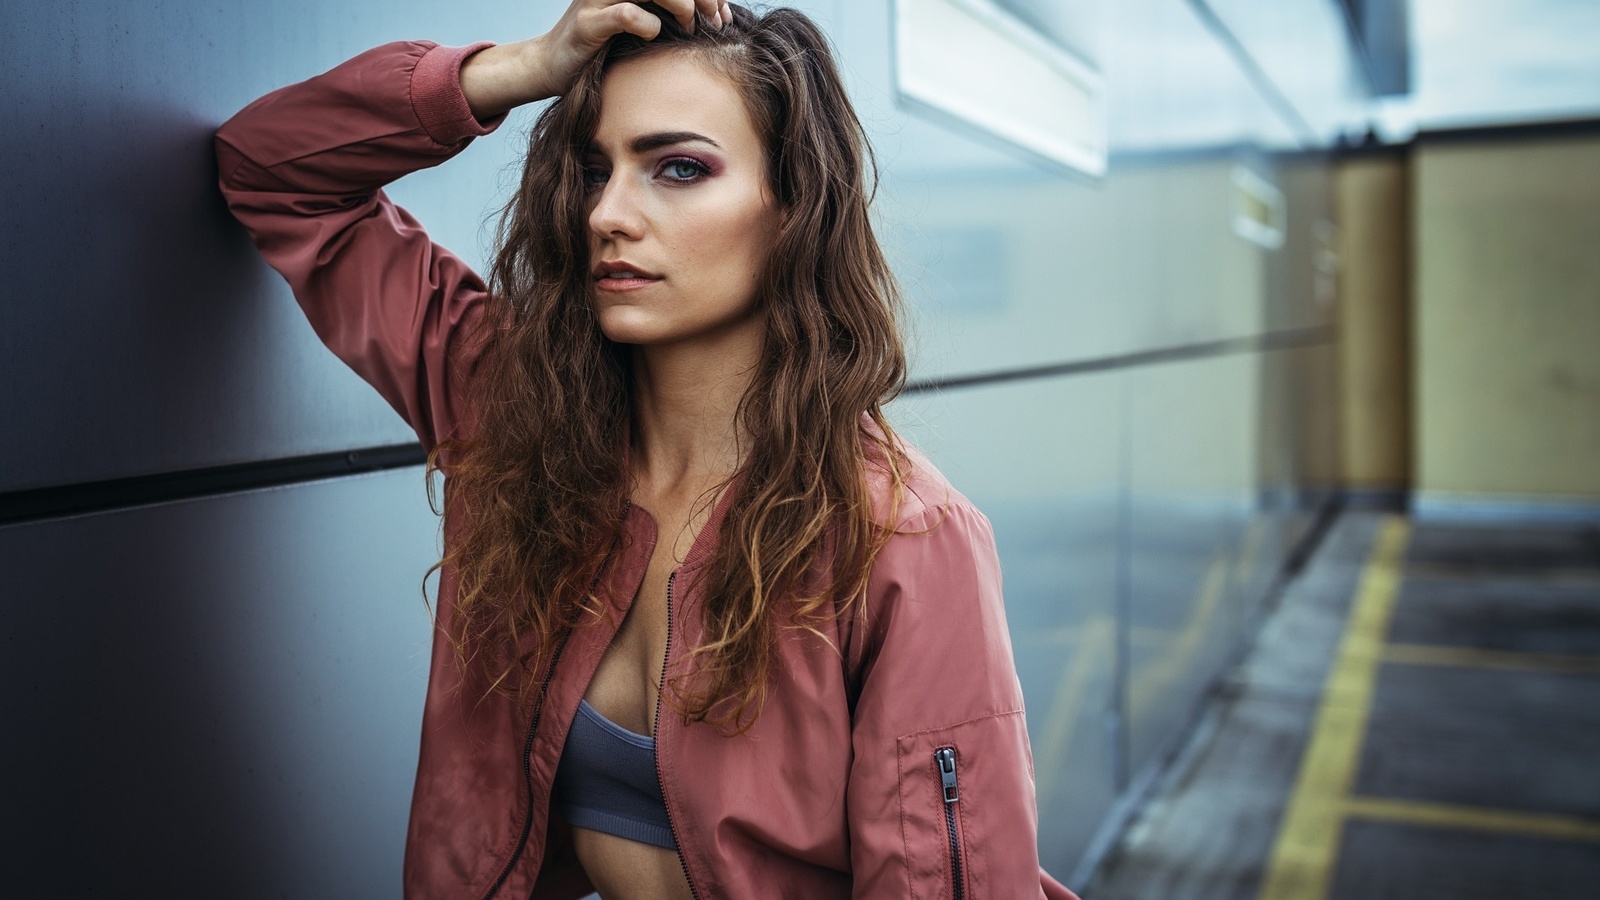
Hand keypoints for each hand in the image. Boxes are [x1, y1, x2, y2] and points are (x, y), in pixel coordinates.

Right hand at [461, 0, 732, 119]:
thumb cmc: (603, 49)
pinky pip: (625, 13)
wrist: (551, 67)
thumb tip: (716, 16)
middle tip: (717, 22)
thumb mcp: (640, 23)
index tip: (724, 15)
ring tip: (691, 26)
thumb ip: (668, 13)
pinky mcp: (587, 23)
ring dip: (680, 4)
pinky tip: (655, 35)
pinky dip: (646, 23)